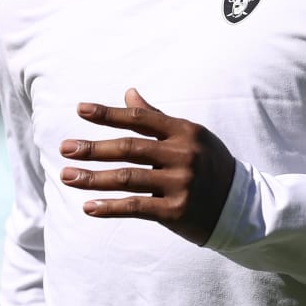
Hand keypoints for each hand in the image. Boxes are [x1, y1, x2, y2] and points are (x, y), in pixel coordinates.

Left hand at [61, 88, 237, 245]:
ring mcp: (181, 184)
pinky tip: (88, 207)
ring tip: (67, 176)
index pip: (140, 119)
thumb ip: (157, 118)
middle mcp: (183, 155)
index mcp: (185, 132)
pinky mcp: (176, 211)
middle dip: (93, 148)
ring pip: (128, 178)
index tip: (80, 109)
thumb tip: (129, 93)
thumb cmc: (209, 166)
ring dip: (93, 178)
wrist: (240, 207)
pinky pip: (136, 207)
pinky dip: (110, 208)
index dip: (109, 114)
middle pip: (129, 148)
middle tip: (65, 149)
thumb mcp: (190, 137)